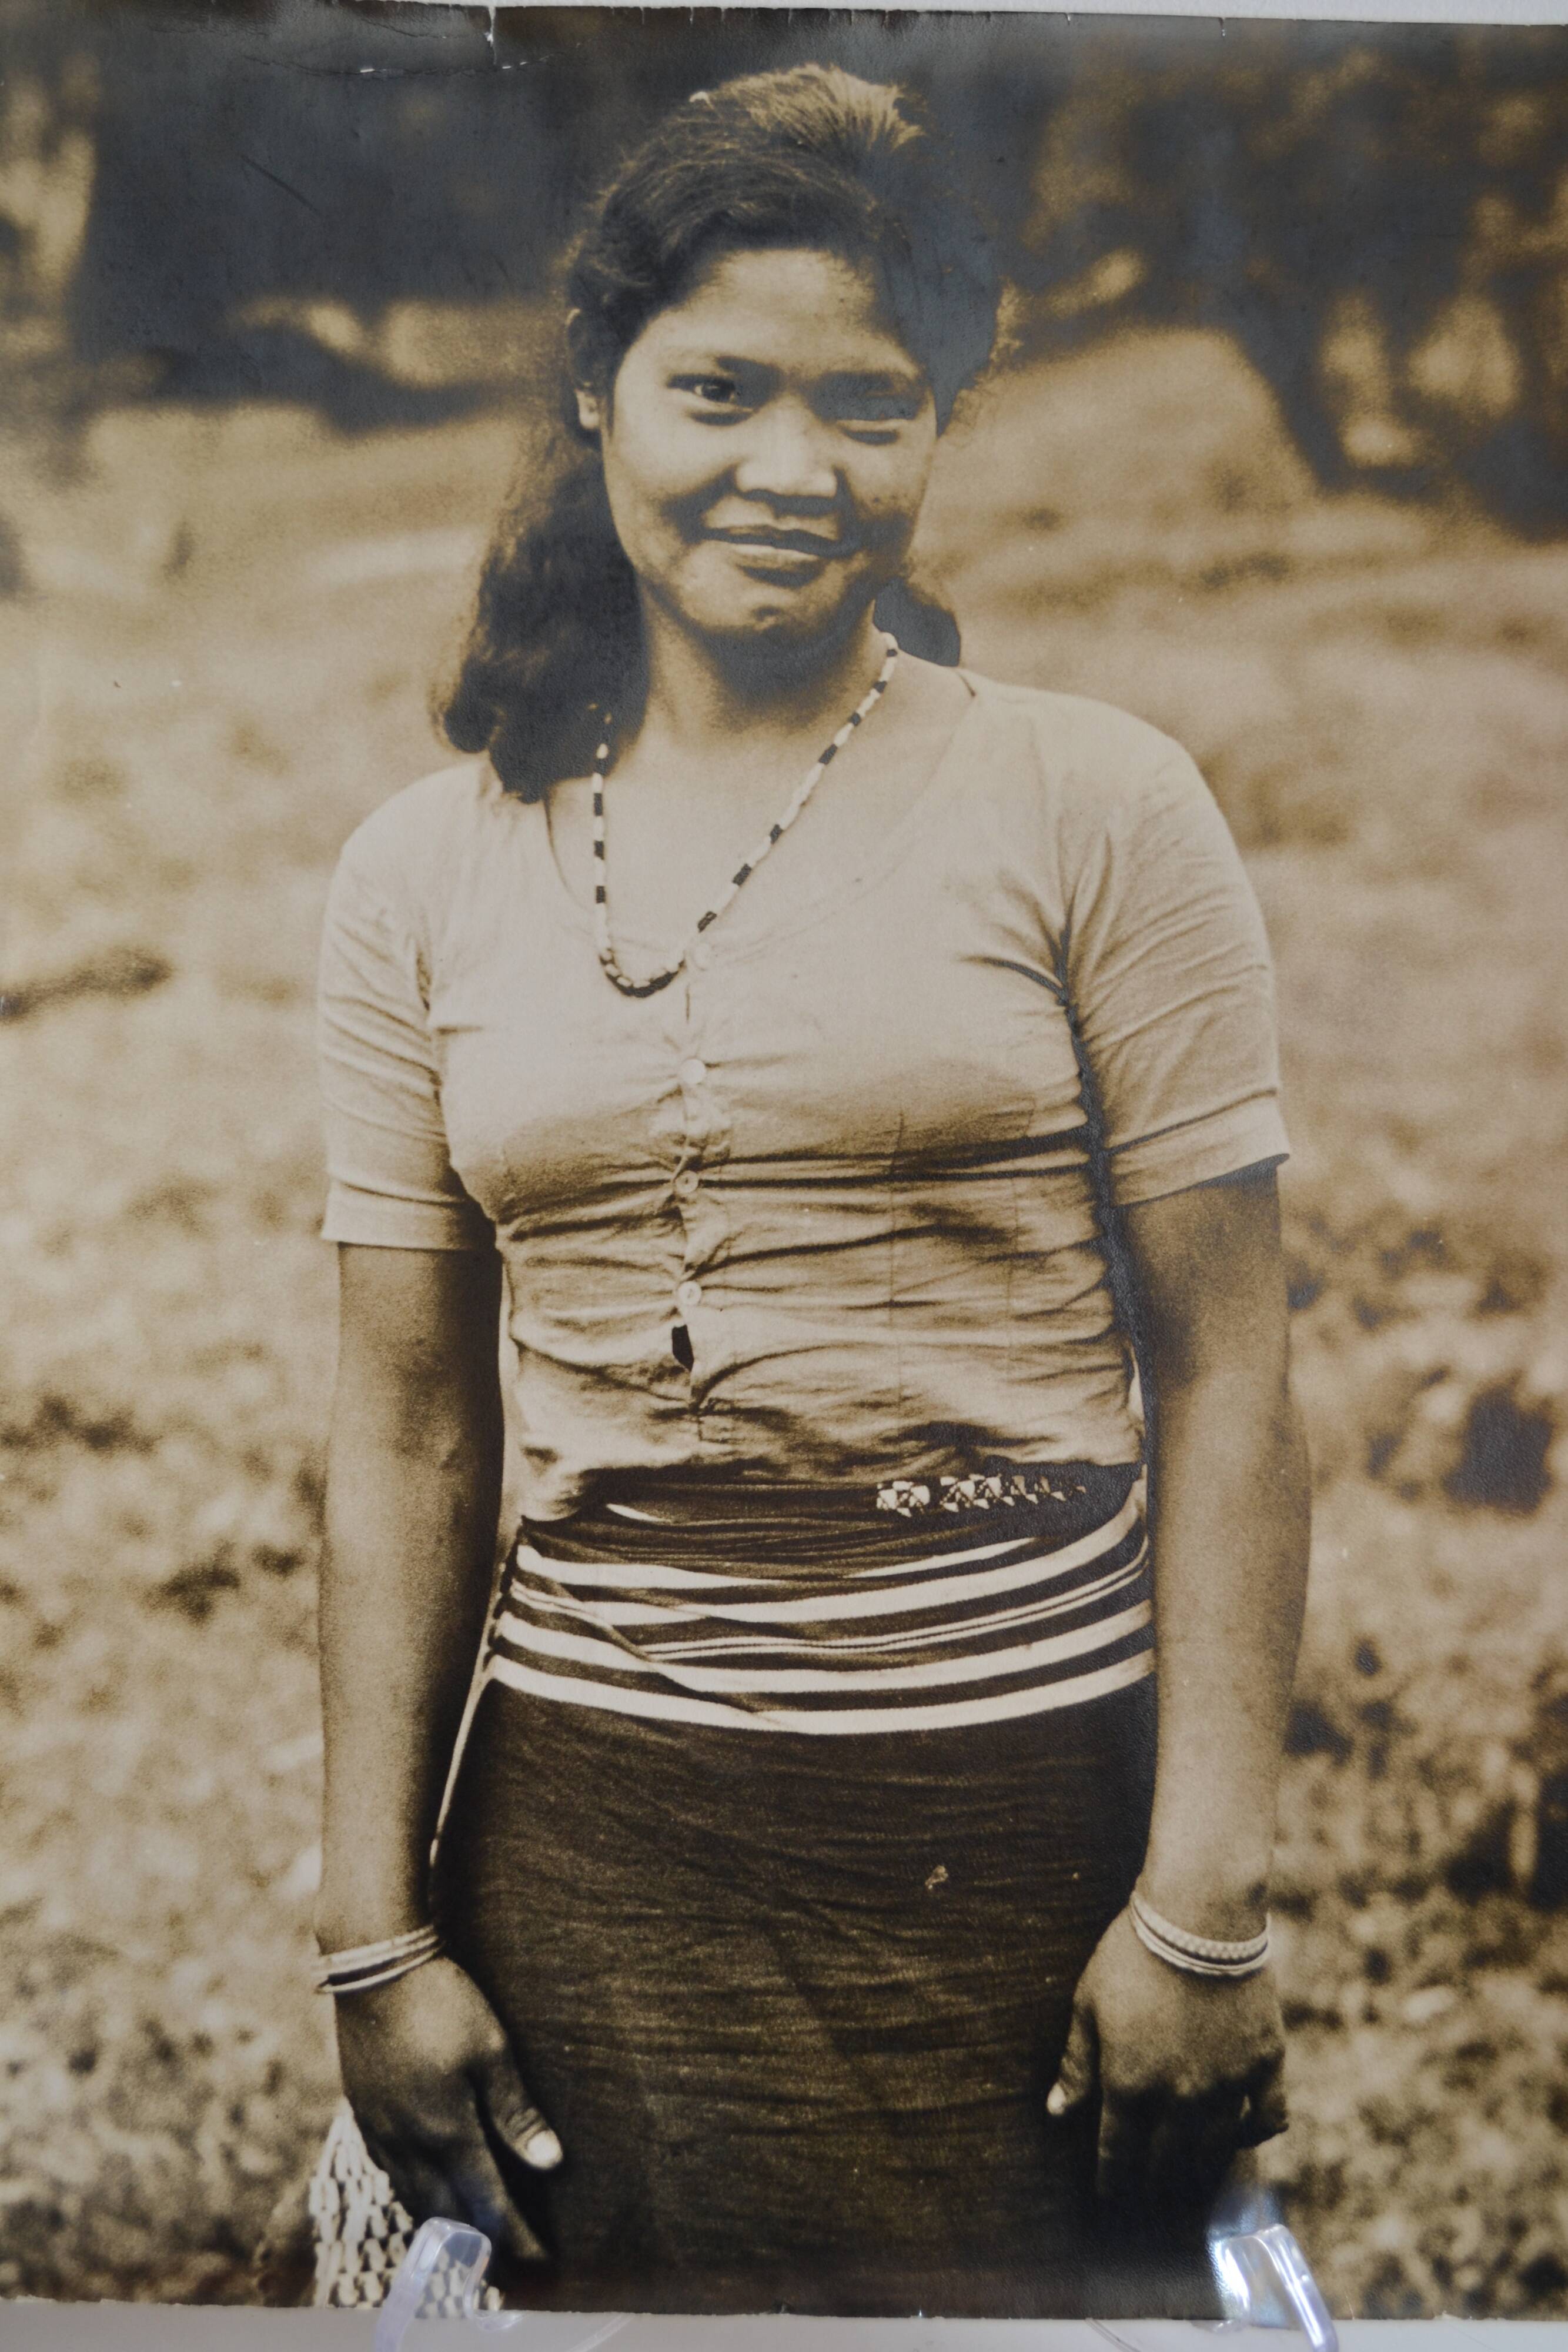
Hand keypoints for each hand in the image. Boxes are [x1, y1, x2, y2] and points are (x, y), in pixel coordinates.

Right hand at [333, 1956, 561, 2266]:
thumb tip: (551, 2162)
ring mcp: (380, 2131)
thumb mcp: (492, 2050)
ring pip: (413, 2200)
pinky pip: (390, 2174)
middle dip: (479, 2248)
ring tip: (467, 2245)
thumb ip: (517, 2112)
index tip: (540, 2258)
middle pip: (446, 2216)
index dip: (515, 2237)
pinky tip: (424, 2193)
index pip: (488, 2204)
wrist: (376, 1967)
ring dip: (442, 2228)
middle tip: (506, 2267)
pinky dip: (413, 2197)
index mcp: (448, 2130)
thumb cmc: (443, 2002)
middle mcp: (409, 2143)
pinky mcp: (364, 2113)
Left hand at [1046, 1908, 1287, 2214]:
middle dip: (1153, 2181)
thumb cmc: (1132, 1953)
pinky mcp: (1264, 2063)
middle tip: (1149, 2189)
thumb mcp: (1088, 2004)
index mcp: (1130, 2085)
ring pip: (1214, 2148)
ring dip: (1198, 2166)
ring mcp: (1227, 2085)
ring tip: (1189, 2173)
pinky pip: (1266, 2118)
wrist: (1199, 1915)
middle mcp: (1180, 2098)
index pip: (1118, 2154)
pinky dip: (1254, 2133)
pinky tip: (1240, 2133)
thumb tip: (1056, 2112)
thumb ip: (1076, 2064)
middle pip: (1167, 2161)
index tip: (1110, 2193)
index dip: (1112, 2180)